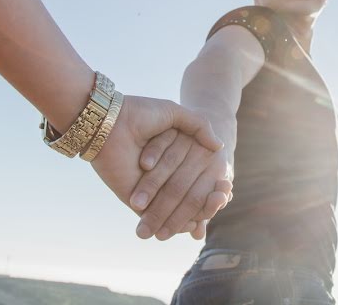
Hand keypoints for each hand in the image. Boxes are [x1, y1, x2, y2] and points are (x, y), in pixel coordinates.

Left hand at [90, 95, 225, 235]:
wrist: (111, 122)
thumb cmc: (141, 114)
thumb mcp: (175, 113)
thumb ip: (199, 125)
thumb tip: (220, 146)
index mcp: (170, 154)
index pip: (195, 175)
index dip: (211, 182)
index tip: (226, 187)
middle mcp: (160, 173)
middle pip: (186, 194)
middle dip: (204, 202)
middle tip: (222, 201)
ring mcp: (149, 188)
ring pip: (174, 208)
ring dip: (192, 215)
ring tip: (211, 215)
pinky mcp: (135, 200)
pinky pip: (156, 216)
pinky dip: (174, 223)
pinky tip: (191, 224)